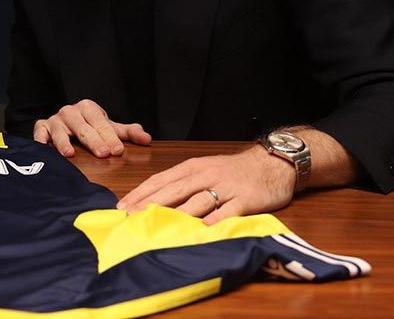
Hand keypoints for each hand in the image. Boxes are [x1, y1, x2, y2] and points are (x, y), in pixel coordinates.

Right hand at [32, 99, 151, 157]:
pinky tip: (44, 150)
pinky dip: (42, 141)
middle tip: (103, 154)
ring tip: (70, 154)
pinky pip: (40, 133)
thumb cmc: (91, 128)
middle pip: (83, 128)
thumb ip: (129, 133)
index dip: (109, 136)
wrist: (66, 123)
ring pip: (60, 131)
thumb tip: (147, 140)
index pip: (101, 123)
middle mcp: (71, 111)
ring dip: (64, 142)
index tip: (117, 150)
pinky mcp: (42, 127)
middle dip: (93, 141)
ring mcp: (55, 120)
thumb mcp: (110, 128)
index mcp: (89, 108)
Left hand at [117, 144, 295, 223]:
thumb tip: (152, 200)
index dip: (140, 193)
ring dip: (176, 213)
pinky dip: (213, 220)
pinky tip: (200, 229)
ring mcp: (224, 187)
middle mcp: (205, 175)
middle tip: (131, 217)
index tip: (121, 206)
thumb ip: (182, 184)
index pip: (159, 180)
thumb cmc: (232, 171)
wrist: (272, 163)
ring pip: (197, 200)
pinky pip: (226, 211)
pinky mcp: (244, 200)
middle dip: (150, 204)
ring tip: (157, 225)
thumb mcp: (204, 170)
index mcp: (192, 168)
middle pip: (173, 190)